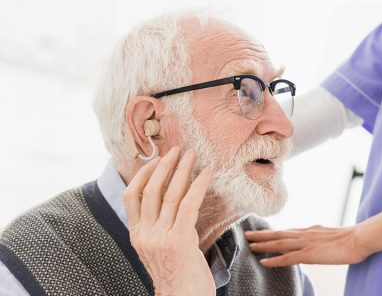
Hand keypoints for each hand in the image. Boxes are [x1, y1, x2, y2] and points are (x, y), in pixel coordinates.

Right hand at [123, 147, 214, 295]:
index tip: (156, 160)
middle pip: (151, 190)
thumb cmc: (177, 276)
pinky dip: (198, 185)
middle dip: (164, 166)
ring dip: (182, 170)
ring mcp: (160, 237)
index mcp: (136, 235)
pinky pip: (189, 204)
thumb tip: (173, 202)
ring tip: (191, 155)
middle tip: (177, 150)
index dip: (143, 174)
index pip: (131, 196)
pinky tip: (206, 173)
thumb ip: (160, 227)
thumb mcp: (159, 250)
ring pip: (170, 194)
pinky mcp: (179, 240)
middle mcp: (145, 234)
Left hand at [244, 225, 371, 266]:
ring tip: (249, 244)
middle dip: (261, 235)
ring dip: (262, 244)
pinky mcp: (309, 254)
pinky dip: (274, 259)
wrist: (359, 239)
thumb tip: (312, 239)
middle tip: (246, 234)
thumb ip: (318, 237)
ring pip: (278, 243)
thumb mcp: (330, 235)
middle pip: (278, 234)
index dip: (273, 232)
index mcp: (309, 230)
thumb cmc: (350, 238)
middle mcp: (304, 234)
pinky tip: (263, 261)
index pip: (287, 231)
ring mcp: (305, 244)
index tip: (261, 233)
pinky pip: (287, 258)